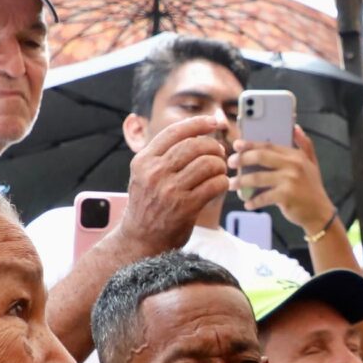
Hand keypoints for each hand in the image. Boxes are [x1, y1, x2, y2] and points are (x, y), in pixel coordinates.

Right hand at [123, 113, 233, 249]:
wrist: (140, 240)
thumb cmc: (148, 205)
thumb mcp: (144, 174)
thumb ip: (163, 154)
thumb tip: (196, 132)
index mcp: (144, 160)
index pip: (174, 132)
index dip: (198, 123)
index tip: (214, 122)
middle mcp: (154, 173)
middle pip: (195, 146)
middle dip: (213, 147)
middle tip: (219, 154)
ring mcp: (170, 190)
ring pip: (208, 163)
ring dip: (220, 166)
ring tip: (219, 171)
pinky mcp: (186, 207)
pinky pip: (214, 184)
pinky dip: (223, 182)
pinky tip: (220, 185)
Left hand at [234, 125, 335, 231]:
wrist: (320, 213)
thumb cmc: (312, 188)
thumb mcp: (311, 163)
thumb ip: (305, 144)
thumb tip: (296, 127)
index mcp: (296, 155)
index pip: (269, 145)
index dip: (250, 144)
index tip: (237, 145)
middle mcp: (293, 165)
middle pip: (260, 157)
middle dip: (242, 159)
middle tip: (230, 163)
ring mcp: (290, 180)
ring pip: (257, 177)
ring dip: (241, 181)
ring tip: (231, 184)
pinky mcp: (286, 196)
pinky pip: (263, 197)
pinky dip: (253, 201)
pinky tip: (247, 203)